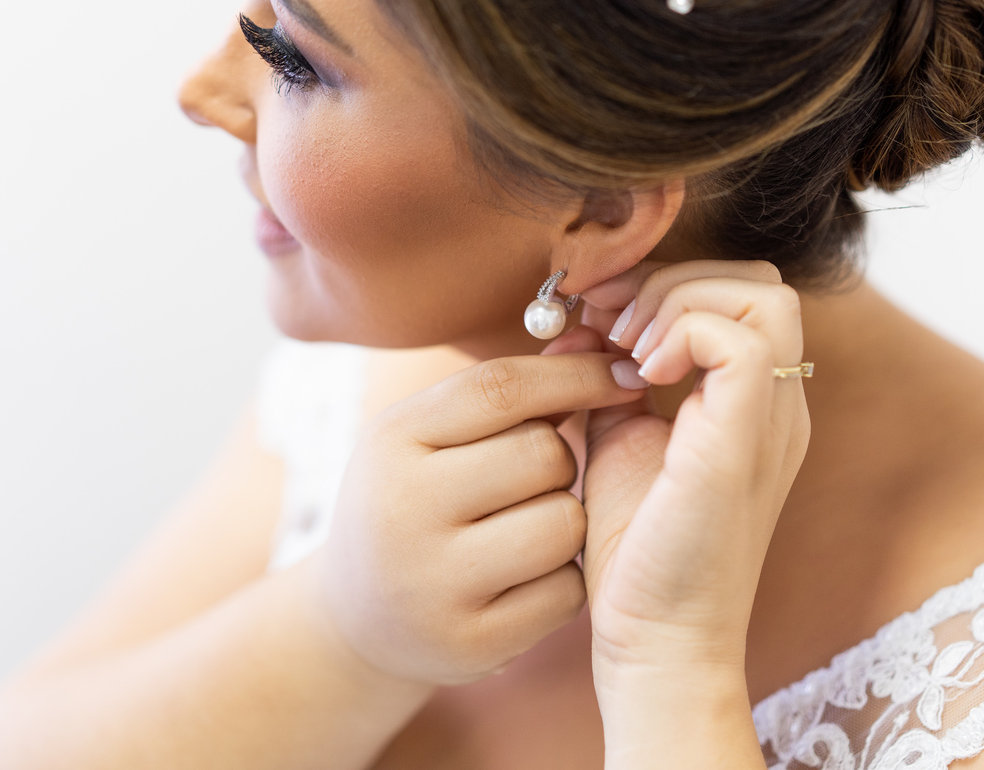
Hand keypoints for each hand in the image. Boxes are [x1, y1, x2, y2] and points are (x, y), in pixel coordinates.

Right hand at [311, 352, 647, 686]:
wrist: (358, 619)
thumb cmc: (413, 502)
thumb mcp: (432, 436)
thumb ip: (510, 391)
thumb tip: (593, 339)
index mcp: (391, 440)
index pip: (501, 388)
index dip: (577, 374)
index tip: (625, 371)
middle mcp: (403, 509)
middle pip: (544, 455)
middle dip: (558, 461)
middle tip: (530, 480)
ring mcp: (434, 584)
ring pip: (565, 524)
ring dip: (566, 521)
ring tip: (526, 528)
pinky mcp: (469, 644)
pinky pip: (566, 592)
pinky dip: (563, 580)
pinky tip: (525, 579)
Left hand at [574, 260, 811, 673]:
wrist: (655, 639)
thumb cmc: (638, 552)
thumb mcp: (620, 442)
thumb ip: (611, 380)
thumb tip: (579, 324)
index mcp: (752, 406)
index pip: (740, 296)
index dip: (668, 283)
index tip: (600, 309)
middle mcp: (776, 407)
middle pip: (760, 283)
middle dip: (674, 280)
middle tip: (611, 322)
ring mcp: (769, 424)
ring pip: (763, 297)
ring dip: (679, 302)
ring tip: (627, 348)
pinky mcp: (742, 445)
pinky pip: (742, 344)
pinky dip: (684, 335)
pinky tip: (640, 375)